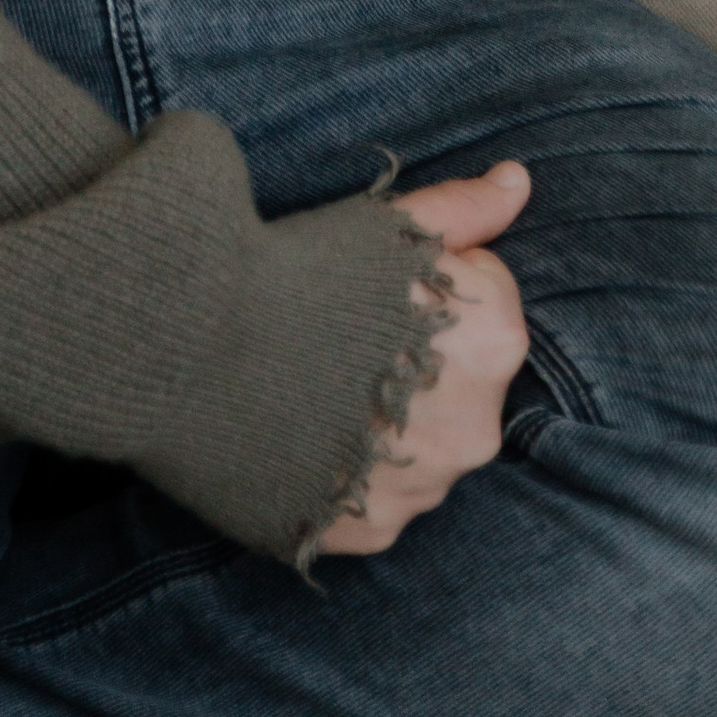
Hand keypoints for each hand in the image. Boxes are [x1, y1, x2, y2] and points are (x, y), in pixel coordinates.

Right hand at [312, 161, 532, 556]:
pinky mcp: (368, 534)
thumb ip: (468, 207)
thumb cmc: (301, 271)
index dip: (425, 290)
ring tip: (317, 389)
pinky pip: (374, 500)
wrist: (199, 347)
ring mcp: (423, 491)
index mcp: (495, 343)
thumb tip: (517, 181)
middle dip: (416, 363)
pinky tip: (303, 437)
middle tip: (342, 339)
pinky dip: (347, 476)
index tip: (374, 289)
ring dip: (385, 426)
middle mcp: (476, 428)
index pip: (485, 304)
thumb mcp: (389, 223)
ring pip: (421, 448)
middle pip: (459, 384)